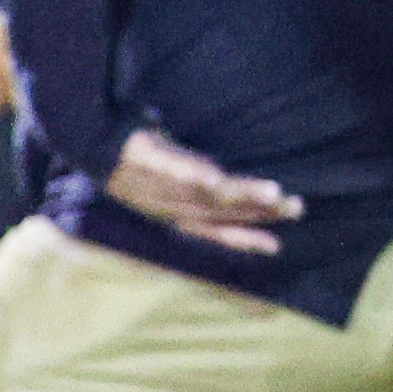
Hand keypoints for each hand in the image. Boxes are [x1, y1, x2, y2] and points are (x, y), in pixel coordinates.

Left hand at [102, 127, 302, 261]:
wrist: (97, 144)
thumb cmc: (132, 163)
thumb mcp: (163, 179)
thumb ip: (194, 181)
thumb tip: (218, 179)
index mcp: (175, 214)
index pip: (216, 232)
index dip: (244, 240)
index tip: (275, 246)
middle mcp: (175, 208)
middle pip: (224, 215)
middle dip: (261, 215)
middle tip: (295, 209)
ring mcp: (168, 188)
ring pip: (215, 198)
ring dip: (248, 198)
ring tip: (278, 197)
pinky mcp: (161, 164)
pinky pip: (188, 175)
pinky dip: (210, 180)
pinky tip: (223, 180)